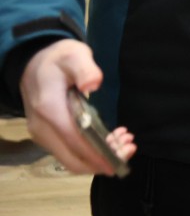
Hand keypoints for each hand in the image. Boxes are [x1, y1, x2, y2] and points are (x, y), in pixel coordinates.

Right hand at [19, 39, 135, 174]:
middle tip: (130, 147)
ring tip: (125, 141)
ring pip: (72, 159)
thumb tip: (93, 84)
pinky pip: (70, 152)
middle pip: (74, 159)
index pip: (75, 141)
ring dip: (100, 157)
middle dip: (104, 160)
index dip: (99, 153)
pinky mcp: (48, 137)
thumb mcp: (74, 55)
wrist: (33, 65)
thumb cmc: (58, 60)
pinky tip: (111, 139)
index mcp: (49, 110)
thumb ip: (85, 68)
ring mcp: (43, 135)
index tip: (124, 152)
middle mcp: (43, 129)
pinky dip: (91, 152)